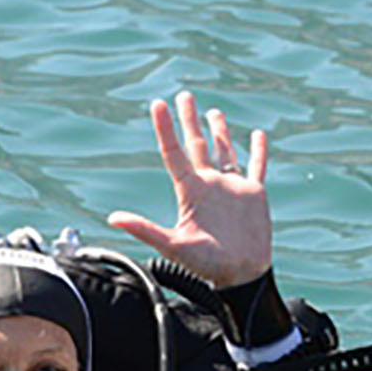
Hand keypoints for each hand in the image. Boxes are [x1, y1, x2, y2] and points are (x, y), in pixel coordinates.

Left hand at [107, 91, 271, 287]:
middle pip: (197, 144)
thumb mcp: (174, 246)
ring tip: (213, 111)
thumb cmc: (208, 265)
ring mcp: (232, 187)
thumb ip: (146, 230)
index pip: (175, 152)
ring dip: (219, 130)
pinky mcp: (254, 193)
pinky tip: (258, 134)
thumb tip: (113, 218)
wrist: (242, 275)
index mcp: (191, 191)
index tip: (158, 104)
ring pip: (224, 150)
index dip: (166, 128)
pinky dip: (258, 150)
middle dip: (190, 120)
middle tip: (184, 95)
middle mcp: (210, 184)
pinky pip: (256, 166)